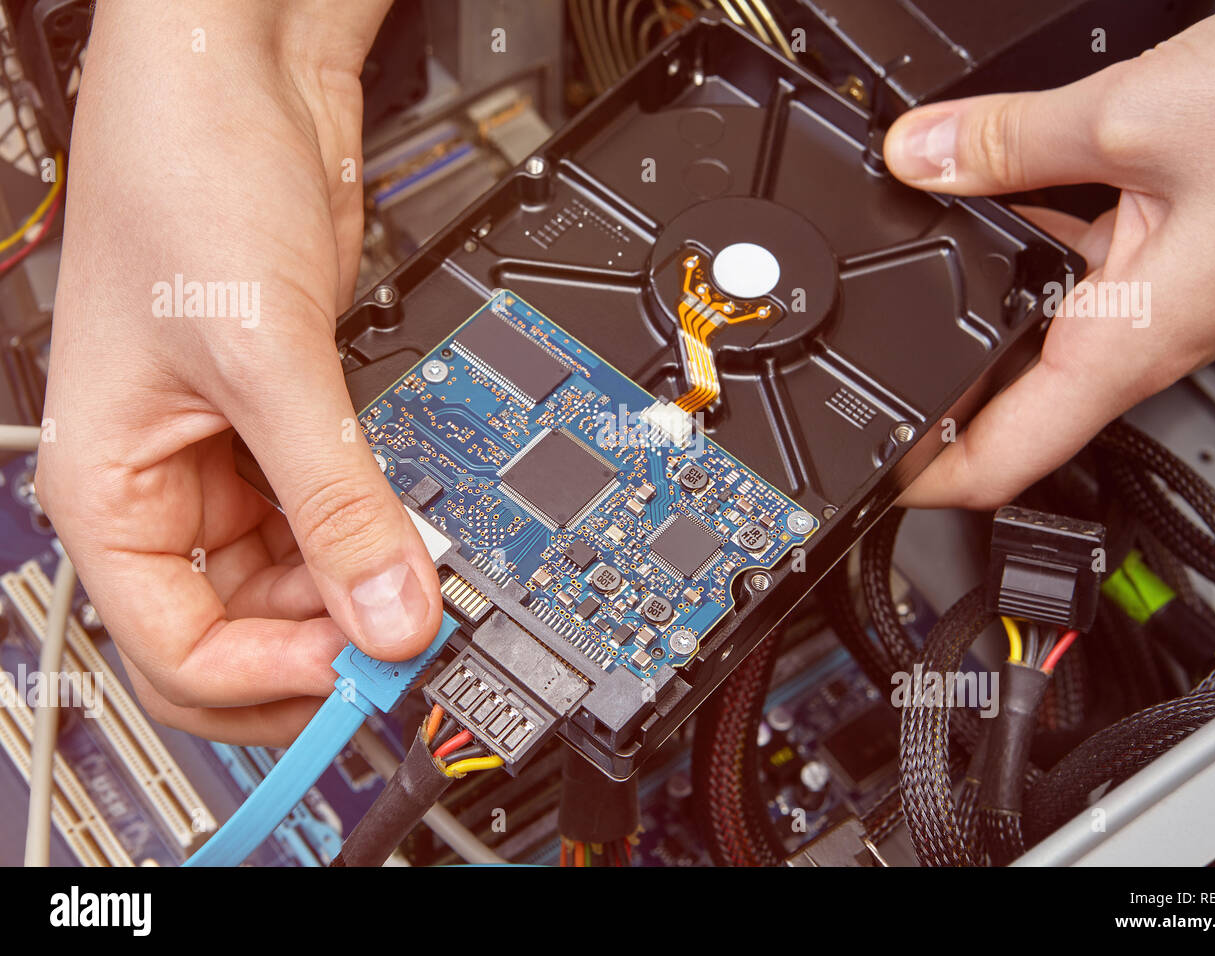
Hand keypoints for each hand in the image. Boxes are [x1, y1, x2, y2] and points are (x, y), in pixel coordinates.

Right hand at [36, 0, 441, 744]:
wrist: (235, 88)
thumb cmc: (188, 184)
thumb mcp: (266, 359)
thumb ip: (337, 499)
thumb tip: (392, 612)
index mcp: (108, 489)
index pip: (177, 647)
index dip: (271, 675)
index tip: (363, 666)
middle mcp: (164, 490)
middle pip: (235, 632)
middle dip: (316, 648)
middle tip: (405, 642)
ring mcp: (229, 463)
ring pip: (290, 585)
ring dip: (355, 597)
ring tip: (421, 585)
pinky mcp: (287, 428)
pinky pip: (329, 521)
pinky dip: (373, 540)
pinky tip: (415, 540)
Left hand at [883, 0, 1214, 508]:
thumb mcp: (1132, 117)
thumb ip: (1011, 142)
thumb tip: (924, 155)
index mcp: (1126, 341)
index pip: (1006, 457)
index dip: (929, 483)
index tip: (877, 482)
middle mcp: (1141, 335)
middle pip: (1013, 402)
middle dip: (935, 394)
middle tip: (863, 376)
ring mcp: (1156, 296)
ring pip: (1041, 329)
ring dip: (972, 316)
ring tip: (901, 288)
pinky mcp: (1172, 252)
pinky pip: (1077, 271)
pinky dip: (1023, 247)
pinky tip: (990, 202)